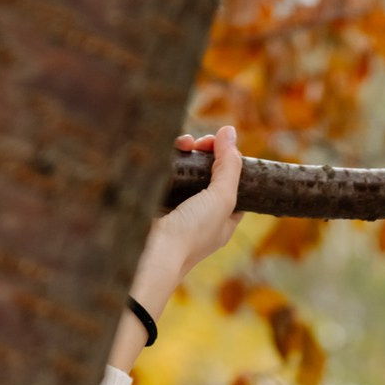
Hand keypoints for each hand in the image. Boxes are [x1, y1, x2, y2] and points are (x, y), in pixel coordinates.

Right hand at [142, 123, 245, 287]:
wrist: (152, 253)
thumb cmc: (192, 233)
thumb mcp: (222, 199)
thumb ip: (229, 166)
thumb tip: (229, 131)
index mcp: (222, 219)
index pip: (232, 185)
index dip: (229, 162)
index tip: (222, 145)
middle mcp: (200, 213)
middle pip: (207, 173)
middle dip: (205, 152)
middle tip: (200, 143)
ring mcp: (175, 206)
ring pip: (184, 170)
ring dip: (186, 151)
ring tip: (183, 143)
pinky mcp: (154, 198)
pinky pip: (163, 172)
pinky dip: (166, 157)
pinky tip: (167, 148)